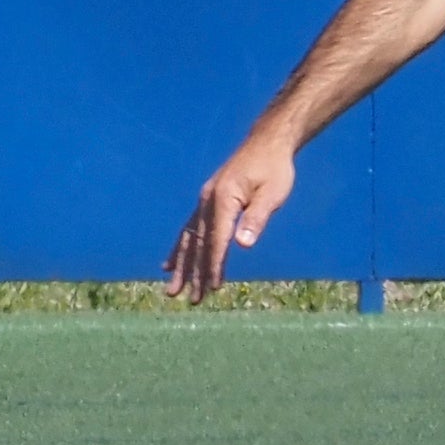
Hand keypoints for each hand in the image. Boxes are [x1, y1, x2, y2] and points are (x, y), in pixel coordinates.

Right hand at [165, 137, 299, 301]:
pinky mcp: (206, 203)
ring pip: (188, 239)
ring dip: (181, 267)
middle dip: (194, 274)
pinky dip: (179, 249)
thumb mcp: (273, 193)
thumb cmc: (274, 169)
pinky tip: (169, 265)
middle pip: (198, 244)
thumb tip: (242, 244)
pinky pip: (188, 230)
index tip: (212, 288)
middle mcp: (207, 202)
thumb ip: (257, 218)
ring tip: (172, 291)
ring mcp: (204, 202)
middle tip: (190, 300)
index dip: (214, 265)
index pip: (217, 240)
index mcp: (223, 200)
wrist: (266, 144)